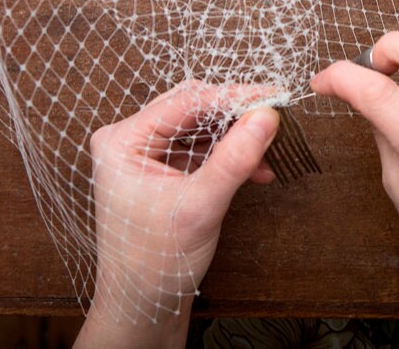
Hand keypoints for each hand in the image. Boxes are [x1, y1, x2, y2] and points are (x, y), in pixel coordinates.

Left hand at [75, 81, 280, 348]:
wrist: (143, 303)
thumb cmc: (155, 260)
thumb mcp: (200, 206)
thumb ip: (234, 159)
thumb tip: (268, 116)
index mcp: (122, 142)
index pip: (187, 102)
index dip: (234, 97)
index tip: (275, 96)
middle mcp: (129, 141)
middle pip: (194, 107)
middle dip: (236, 114)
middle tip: (276, 116)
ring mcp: (145, 154)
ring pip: (201, 125)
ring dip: (237, 136)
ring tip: (270, 148)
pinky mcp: (163, 167)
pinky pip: (202, 146)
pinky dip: (231, 154)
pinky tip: (258, 170)